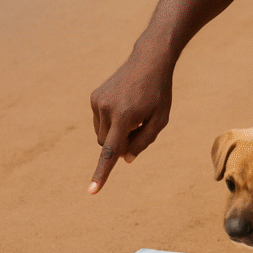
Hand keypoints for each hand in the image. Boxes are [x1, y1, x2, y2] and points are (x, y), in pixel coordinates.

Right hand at [89, 55, 172, 193]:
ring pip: (102, 134)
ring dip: (116, 132)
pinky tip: (125, 106)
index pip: (111, 151)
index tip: (92, 191)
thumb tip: (126, 159)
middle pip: (108, 145)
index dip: (102, 173)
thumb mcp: (160, 119)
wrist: (148, 61)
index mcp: (125, 116)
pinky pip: (99, 121)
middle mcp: (106, 109)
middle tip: (140, 126)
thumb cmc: (159, 92)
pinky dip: (111, 121)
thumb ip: (144, 141)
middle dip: (121, 144)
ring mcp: (97, 102)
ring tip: (133, 112)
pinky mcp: (94, 97)